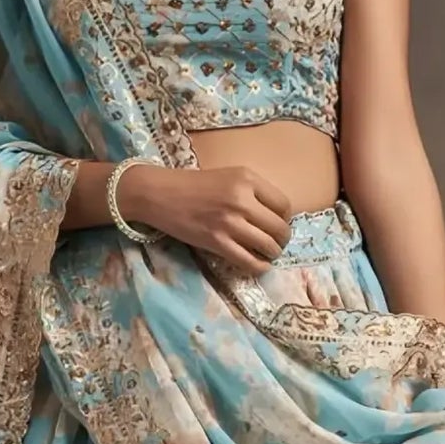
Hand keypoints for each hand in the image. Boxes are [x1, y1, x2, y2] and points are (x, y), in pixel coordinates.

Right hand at [120, 164, 291, 274]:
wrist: (159, 193)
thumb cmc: (193, 185)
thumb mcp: (228, 176)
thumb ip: (252, 191)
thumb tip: (276, 216)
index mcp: (247, 179)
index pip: (284, 205)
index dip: (285, 219)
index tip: (278, 224)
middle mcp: (242, 200)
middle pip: (280, 228)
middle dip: (282, 240)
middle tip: (276, 243)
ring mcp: (230, 222)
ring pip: (268, 246)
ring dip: (272, 254)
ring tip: (267, 253)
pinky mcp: (217, 242)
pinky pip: (249, 261)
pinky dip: (259, 267)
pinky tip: (258, 265)